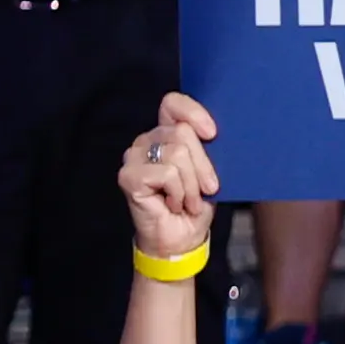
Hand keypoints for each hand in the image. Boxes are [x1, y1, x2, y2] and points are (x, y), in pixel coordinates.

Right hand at [118, 90, 222, 257]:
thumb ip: (206, 148)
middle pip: (183, 132)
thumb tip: (216, 132)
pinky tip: (173, 204)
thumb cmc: (194, 205)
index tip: (212, 134)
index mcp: (166, 132)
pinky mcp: (129, 175)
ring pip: (178, 153)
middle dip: (203, 166)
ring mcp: (134, 156)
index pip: (173, 103)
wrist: (181, 240)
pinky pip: (167, 173)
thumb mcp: (208, 172)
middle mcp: (147, 139)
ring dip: (192, 185)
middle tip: (207, 189)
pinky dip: (178, 193)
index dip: (194, 113)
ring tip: (189, 201)